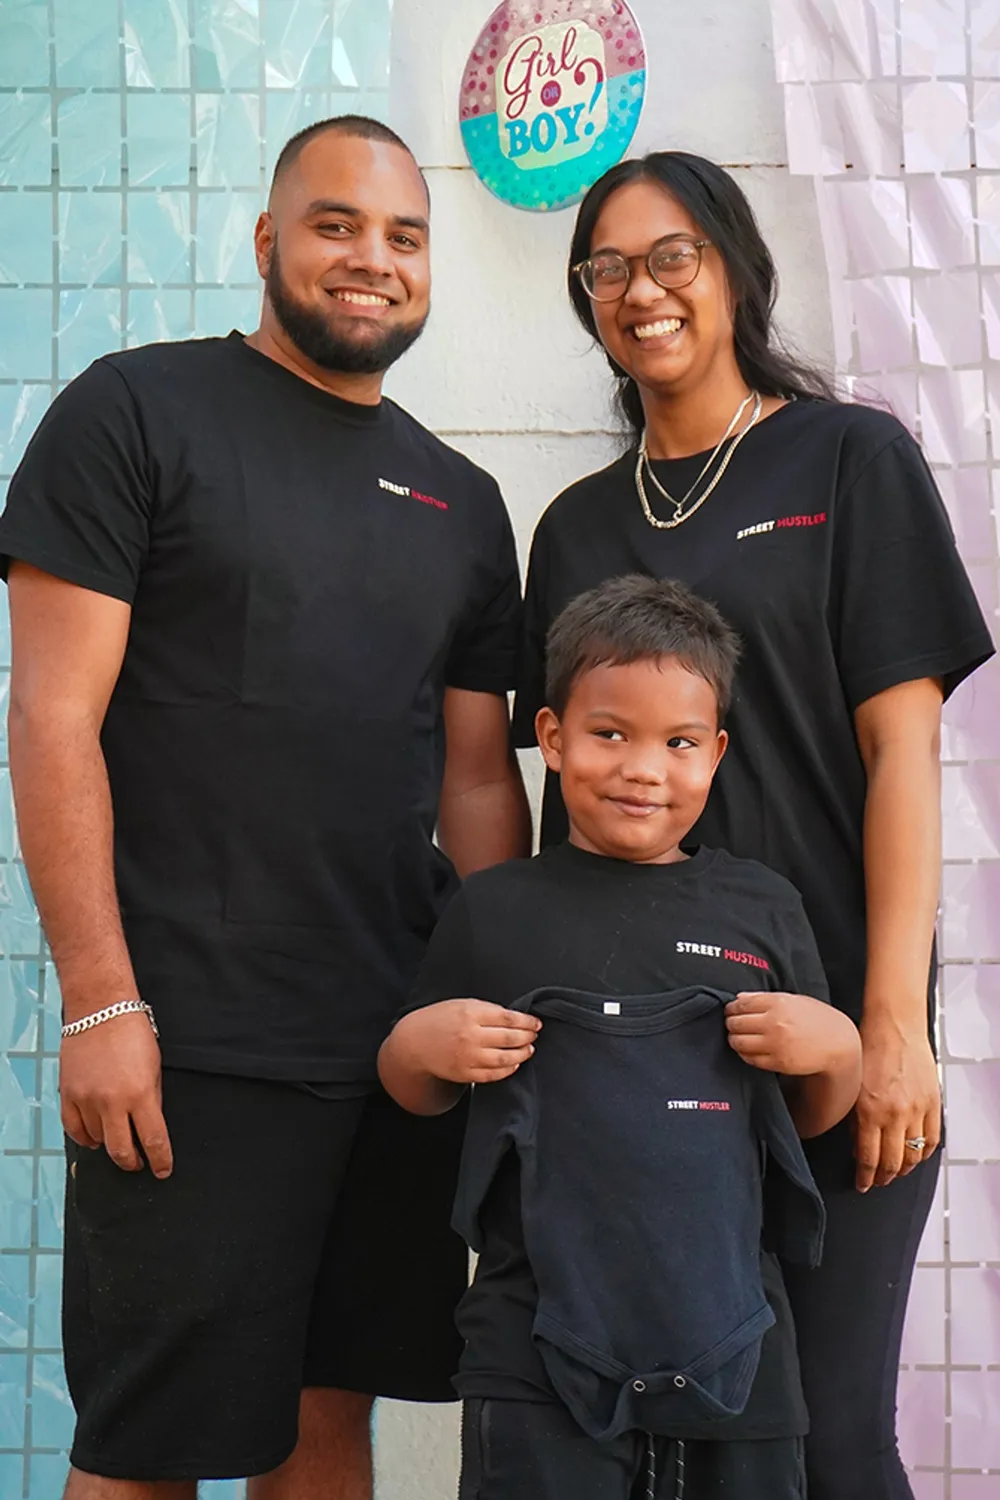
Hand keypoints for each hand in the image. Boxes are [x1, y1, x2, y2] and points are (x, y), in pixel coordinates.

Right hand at [60, 1013, 172, 1177]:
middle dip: (133, 1162)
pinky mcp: (68, 1093)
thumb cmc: (132, 1033)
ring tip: (118, 1139)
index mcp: (141, 1094)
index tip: (163, 1170)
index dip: (160, 1160)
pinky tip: (94, 1139)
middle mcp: (112, 1101)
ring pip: (97, 1140)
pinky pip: (74, 1129)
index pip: (153, 1140)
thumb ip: (152, 1099)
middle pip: (121, 1150)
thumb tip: (149, 1126)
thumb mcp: (155, 1067)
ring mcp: (87, 1099)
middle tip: (139, 1163)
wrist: (101, 1009)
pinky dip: (85, 1138)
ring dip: (109, 1144)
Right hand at [393, 999, 540, 1085]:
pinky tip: (513, 1063)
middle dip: (527, 1037)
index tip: (535, 1023)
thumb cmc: (439, 1019)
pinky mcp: (465, 1073)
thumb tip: (514, 1018)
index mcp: (470, 1013)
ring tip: (528, 1049)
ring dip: (521, 1054)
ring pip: (505, 1058)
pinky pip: (492, 1074)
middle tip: (534, 1035)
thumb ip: (487, 1010)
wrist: (414, 1043)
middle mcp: (470, 1036)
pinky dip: (507, 1069)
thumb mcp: (461, 1004)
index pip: (508, 1018)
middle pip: (510, 1038)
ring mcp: (468, 1057)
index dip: (526, 1022)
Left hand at [726, 991, 854, 1075]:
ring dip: (733, 1039)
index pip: (741, 1004)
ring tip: (737, 1036)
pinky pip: (750, 1059)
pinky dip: (744, 1054)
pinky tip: (747, 1049)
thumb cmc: (816, 1018)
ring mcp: (776, 1044)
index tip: (730, 1009)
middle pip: (736, 1023)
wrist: (838, 1043)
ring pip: (739, 1042)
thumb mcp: (794, 1000)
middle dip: (730, 1023)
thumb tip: (739, 998)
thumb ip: (764, 998)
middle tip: (731, 1023)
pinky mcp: (779, 1062)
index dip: (731, 1007)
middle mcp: (775, 1023)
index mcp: (778, 1003)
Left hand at [853, 1018, 940, 1191]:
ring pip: (914, 1155)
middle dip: (883, 1177)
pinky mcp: (933, 1103)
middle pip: (893, 1162)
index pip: (868, 1158)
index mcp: (870, 1111)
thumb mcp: (850, 1087)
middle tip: (877, 1181)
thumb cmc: (868, 1048)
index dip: (865, 1177)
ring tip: (895, 1171)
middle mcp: (895, 1114)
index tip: (861, 1184)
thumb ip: (853, 1120)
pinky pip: (932, 1139)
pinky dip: (924, 1153)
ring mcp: (917, 1110)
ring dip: (904, 1168)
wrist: (894, 1027)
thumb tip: (856, 1146)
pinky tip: (916, 1155)